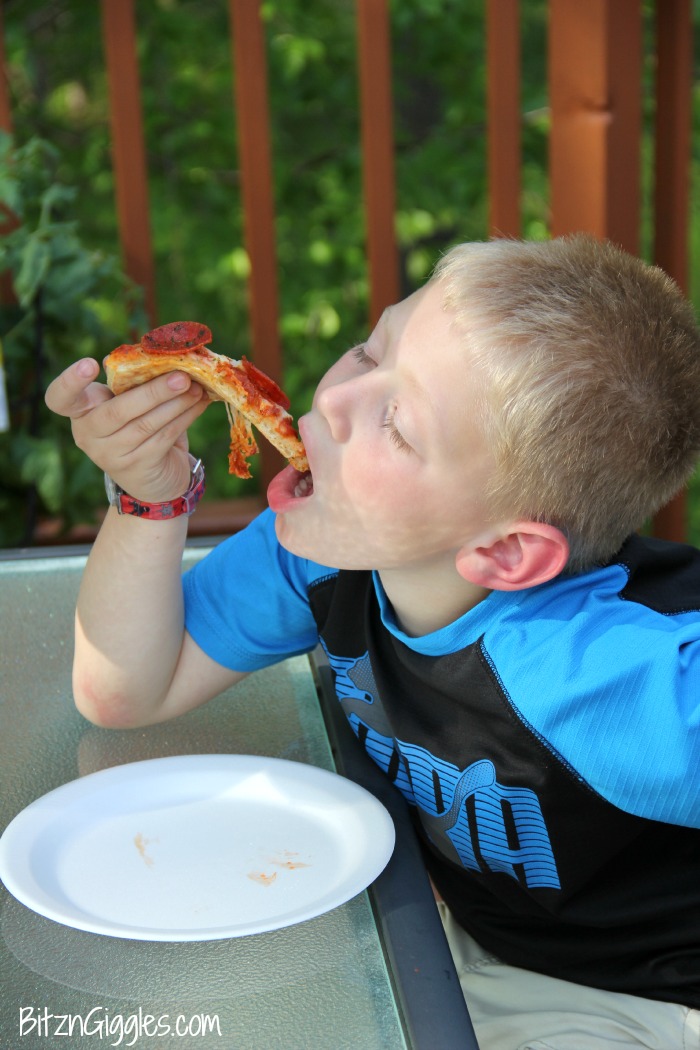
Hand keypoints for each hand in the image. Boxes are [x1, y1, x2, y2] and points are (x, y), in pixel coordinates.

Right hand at [45, 358, 208, 501]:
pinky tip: (199, 404)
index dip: (70, 381)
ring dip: (177, 403)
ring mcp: (111, 454)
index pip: (60, 398)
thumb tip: (166, 356)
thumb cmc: (138, 429)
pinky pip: (163, 436)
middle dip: (153, 391)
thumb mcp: (129, 405)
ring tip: (197, 387)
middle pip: (118, 410)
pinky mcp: (137, 467)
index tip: (91, 364)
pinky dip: (185, 417)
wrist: (153, 480)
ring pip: (147, 423)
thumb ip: (136, 384)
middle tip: (182, 376)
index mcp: (81, 411)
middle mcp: (89, 434)